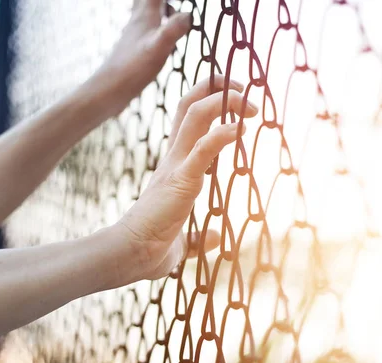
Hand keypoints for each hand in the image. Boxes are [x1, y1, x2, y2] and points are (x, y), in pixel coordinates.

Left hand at [100, 0, 191, 104]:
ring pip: (145, 12)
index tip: (184, 3)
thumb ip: (174, 29)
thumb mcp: (159, 47)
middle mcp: (137, 20)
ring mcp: (133, 33)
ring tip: (172, 18)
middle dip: (161, 1)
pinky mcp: (132, 47)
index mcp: (145, 15)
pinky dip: (154, 27)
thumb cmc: (134, 68)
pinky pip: (144, 29)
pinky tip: (161, 41)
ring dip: (159, 10)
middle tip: (173, 9)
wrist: (110, 88)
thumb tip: (188, 15)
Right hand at [117, 76, 258, 281]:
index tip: (237, 102)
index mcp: (173, 167)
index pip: (188, 120)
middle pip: (190, 105)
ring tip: (252, 107)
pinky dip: (222, 134)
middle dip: (217, 87)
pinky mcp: (180, 181)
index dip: (210, 101)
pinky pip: (203, 149)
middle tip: (246, 89)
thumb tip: (213, 240)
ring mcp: (174, 166)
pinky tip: (240, 128)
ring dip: (225, 102)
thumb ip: (197, 239)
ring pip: (195, 115)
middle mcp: (172, 159)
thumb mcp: (181, 242)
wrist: (129, 256)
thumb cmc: (150, 250)